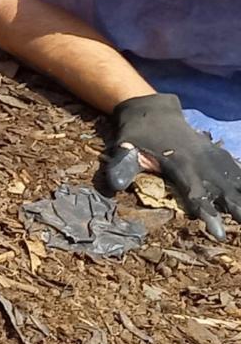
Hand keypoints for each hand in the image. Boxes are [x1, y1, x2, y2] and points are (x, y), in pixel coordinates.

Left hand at [103, 93, 240, 240]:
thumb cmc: (136, 134)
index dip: (207, 213)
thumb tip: (114, 185)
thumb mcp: (125, 148)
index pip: (196, 194)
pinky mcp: (217, 153)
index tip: (218, 233)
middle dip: (236, 209)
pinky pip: (235, 168)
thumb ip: (122, 167)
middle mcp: (201, 162)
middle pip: (222, 190)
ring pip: (234, 179)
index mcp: (180, 165)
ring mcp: (211, 156)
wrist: (152, 109)